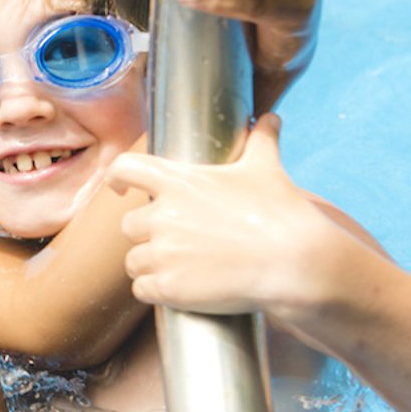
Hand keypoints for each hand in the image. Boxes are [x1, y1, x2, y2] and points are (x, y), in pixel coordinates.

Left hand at [103, 115, 349, 322]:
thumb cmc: (281, 213)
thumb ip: (261, 141)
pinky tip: (178, 290)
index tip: (118, 189)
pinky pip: (143, 290)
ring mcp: (163, 253)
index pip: (125, 168)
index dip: (116, 178)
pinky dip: (156, 291)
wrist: (295, 262)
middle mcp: (162, 216)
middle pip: (129, 225)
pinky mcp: (168, 287)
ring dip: (150, 265)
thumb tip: (270, 119)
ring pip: (134, 261)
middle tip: (174, 242)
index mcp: (177, 182)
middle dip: (146, 234)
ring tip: (180, 268)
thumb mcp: (266, 169)